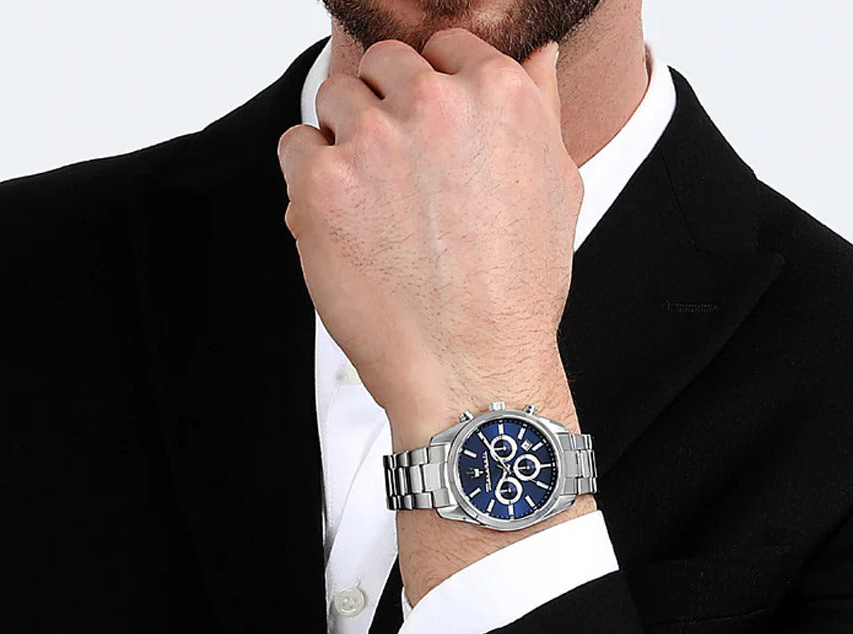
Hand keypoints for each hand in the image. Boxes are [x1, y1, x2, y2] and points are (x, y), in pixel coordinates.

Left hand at [277, 28, 583, 451]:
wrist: (470, 366)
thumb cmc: (515, 290)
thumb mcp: (557, 188)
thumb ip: (542, 108)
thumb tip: (541, 55)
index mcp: (498, 94)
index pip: (442, 47)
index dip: (431, 89)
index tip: (427, 131)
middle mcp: (435, 104)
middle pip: (382, 66)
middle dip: (385, 108)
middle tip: (398, 174)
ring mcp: (373, 139)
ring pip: (334, 98)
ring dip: (345, 139)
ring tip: (373, 204)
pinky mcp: (321, 181)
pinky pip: (295, 146)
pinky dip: (308, 179)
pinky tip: (343, 222)